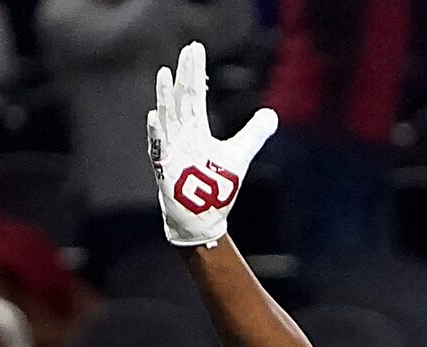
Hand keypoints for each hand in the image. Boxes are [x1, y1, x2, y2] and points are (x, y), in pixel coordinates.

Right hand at [148, 42, 275, 247]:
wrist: (203, 217)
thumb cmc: (216, 186)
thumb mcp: (240, 155)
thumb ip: (253, 134)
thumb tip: (271, 114)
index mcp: (196, 129)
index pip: (194, 94)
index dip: (195, 72)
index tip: (195, 48)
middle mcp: (182, 135)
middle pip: (183, 99)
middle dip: (185, 75)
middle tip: (189, 50)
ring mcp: (172, 150)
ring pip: (168, 118)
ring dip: (165, 97)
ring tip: (165, 74)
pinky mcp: (166, 169)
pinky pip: (160, 149)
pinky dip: (158, 134)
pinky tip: (155, 117)